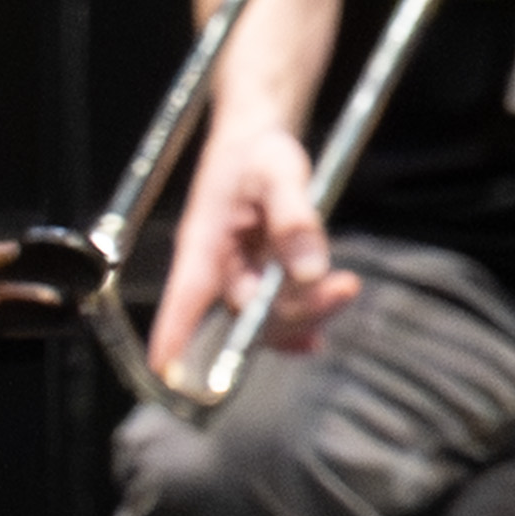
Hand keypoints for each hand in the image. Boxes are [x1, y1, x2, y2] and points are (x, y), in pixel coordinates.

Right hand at [151, 133, 344, 380]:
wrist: (257, 143)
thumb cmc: (256, 152)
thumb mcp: (278, 172)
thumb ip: (295, 219)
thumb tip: (308, 271)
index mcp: (203, 244)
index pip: (183, 297)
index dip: (173, 335)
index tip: (169, 372)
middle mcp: (215, 270)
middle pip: (246, 317)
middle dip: (297, 311)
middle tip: (344, 286)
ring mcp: (237, 278)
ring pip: (267, 319)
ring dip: (308, 313)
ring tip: (345, 287)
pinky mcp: (257, 281)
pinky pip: (276, 316)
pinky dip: (300, 324)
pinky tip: (318, 336)